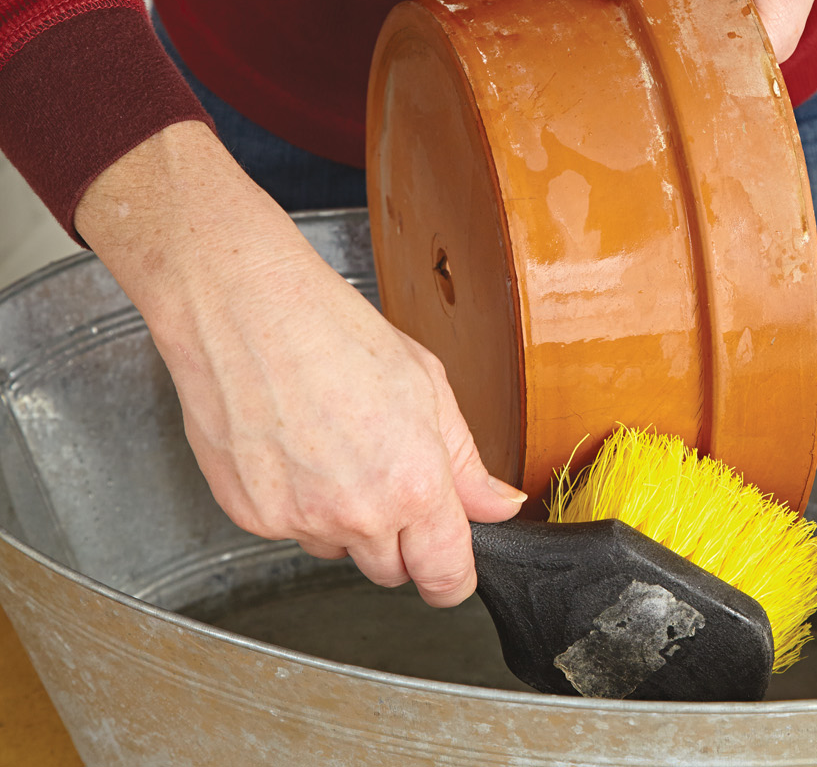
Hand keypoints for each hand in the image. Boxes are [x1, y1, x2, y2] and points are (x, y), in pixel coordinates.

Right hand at [75, 121, 525, 606]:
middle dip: (400, 541)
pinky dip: (297, 504)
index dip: (451, 577)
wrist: (244, 312)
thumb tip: (499, 505)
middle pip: (392, 571)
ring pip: (338, 550)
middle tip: (387, 476)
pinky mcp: (251, 516)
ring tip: (335, 448)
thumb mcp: (428, 386)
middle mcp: (357, 515)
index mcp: (413, 484)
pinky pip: (290, 531)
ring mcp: (299, 520)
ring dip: (346, 521)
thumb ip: (465, 461)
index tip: (450, 571)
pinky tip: (295, 448)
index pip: (444, 576)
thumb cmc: (335, 332)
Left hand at [570, 0, 816, 60]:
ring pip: (676, 29)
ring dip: (645, 10)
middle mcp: (756, 40)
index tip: (611, 54)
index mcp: (769, 42)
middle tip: (600, 27)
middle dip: (644, 38)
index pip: (702, 80)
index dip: (654, 68)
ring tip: (615, 2)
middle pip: (685, 58)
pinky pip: (677, 4)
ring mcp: (739, 18)